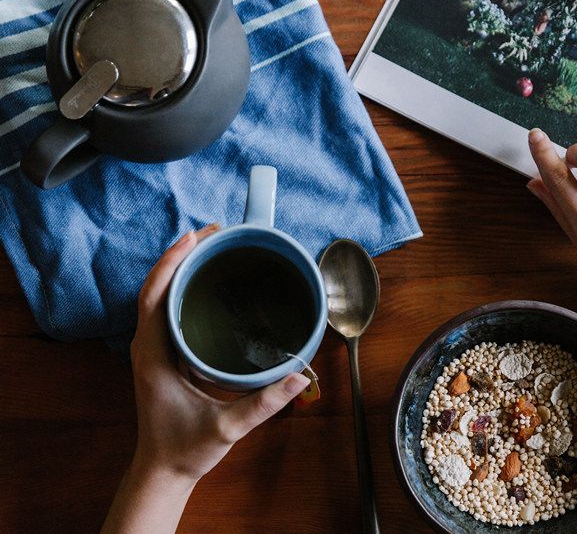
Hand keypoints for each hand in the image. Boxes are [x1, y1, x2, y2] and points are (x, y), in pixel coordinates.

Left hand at [129, 224, 308, 481]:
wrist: (163, 471)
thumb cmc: (186, 449)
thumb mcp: (227, 427)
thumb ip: (264, 403)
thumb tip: (300, 377)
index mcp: (154, 356)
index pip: (154, 296)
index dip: (172, 262)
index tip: (195, 237)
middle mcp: (148, 347)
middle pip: (156, 287)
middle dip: (182, 255)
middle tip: (216, 232)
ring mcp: (154, 350)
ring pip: (160, 296)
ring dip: (182, 268)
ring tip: (213, 247)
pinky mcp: (164, 355)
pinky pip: (168, 311)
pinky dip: (184, 288)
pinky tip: (208, 283)